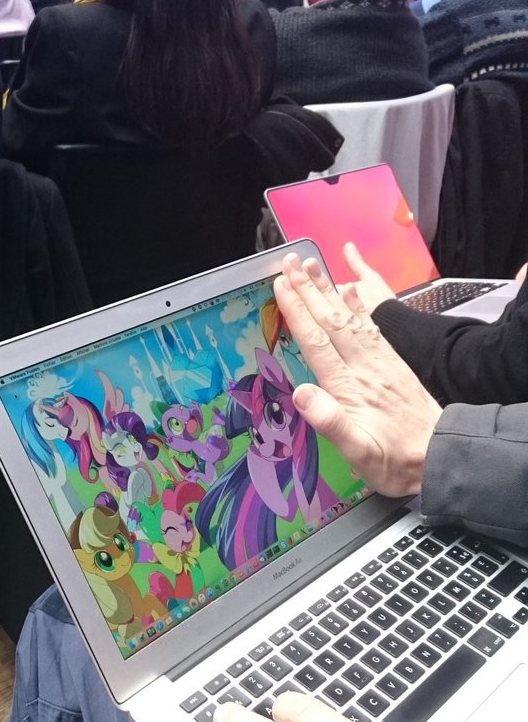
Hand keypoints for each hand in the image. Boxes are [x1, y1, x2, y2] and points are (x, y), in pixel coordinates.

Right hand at [273, 252, 441, 495]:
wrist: (441, 455)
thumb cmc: (394, 461)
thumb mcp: (359, 453)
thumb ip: (331, 423)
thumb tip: (300, 393)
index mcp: (350, 387)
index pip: (317, 341)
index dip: (297, 311)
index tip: (280, 285)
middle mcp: (365, 367)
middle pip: (331, 320)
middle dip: (309, 289)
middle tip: (291, 260)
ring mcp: (380, 362)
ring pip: (349, 317)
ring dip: (329, 289)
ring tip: (313, 265)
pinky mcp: (393, 363)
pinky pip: (371, 325)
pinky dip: (357, 304)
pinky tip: (349, 290)